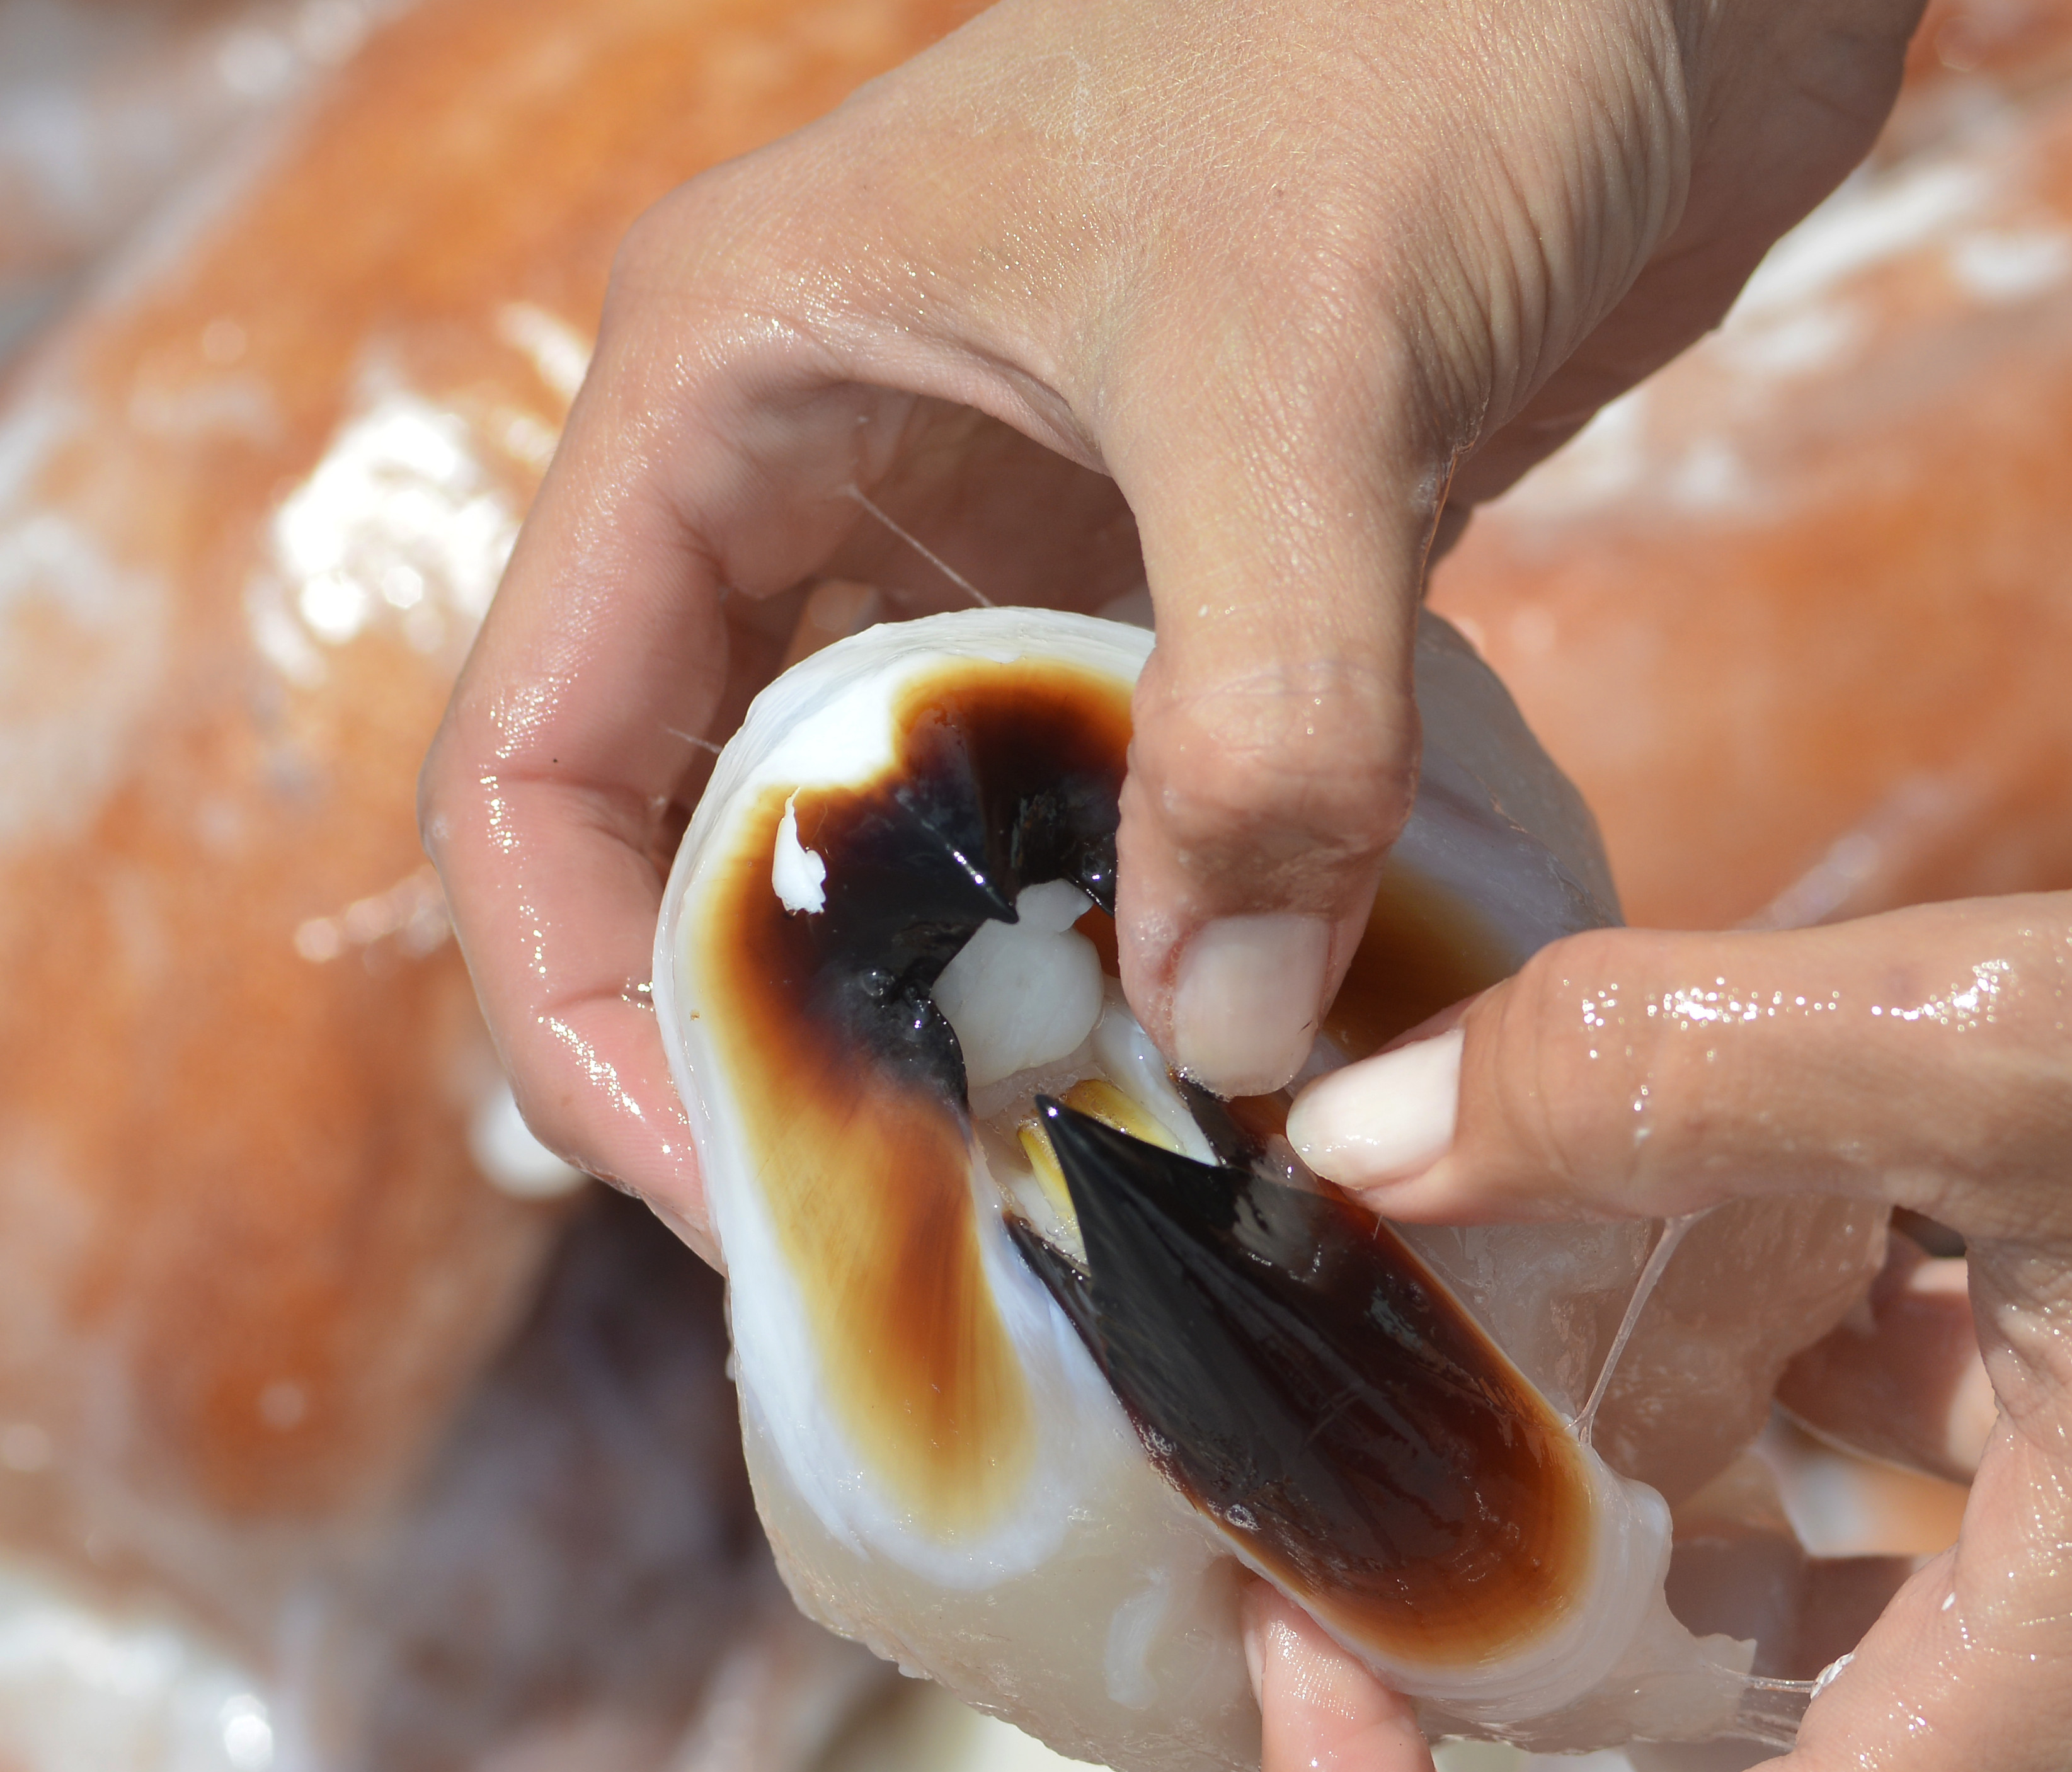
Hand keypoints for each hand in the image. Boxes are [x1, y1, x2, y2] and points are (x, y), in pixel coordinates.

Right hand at [419, 0, 1920, 1244]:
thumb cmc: (1427, 44)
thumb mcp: (1307, 374)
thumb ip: (1264, 710)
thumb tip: (1230, 1034)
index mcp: (733, 389)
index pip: (538, 766)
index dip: (590, 1013)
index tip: (732, 1199)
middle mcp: (837, 470)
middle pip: (719, 835)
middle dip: (801, 1047)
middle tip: (943, 1247)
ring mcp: (1017, 526)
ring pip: (927, 838)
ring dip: (996, 1013)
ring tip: (1103, 1191)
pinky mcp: (1192, 569)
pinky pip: (1114, 801)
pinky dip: (1155, 933)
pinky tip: (1247, 1056)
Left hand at [1193, 597, 2071, 1771]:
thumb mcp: (2033, 1029)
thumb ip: (1667, 1076)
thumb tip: (1353, 1142)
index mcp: (2067, 1724)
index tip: (1280, 1643)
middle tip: (1278, 1624)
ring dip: (1596, 1655)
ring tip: (1473, 1444)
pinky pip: (1889, 1644)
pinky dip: (1758, 1531)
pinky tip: (1727, 1327)